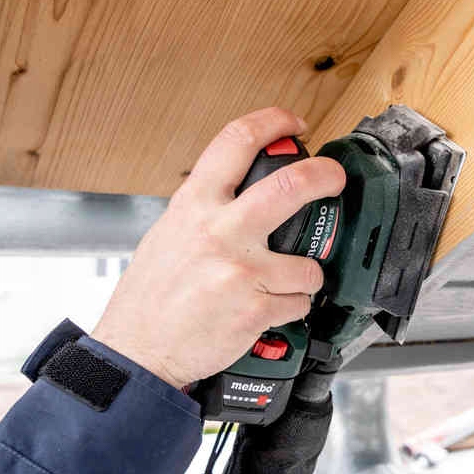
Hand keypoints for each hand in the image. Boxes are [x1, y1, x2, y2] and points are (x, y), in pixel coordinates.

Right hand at [92, 108, 345, 388]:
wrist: (138, 351)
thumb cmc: (150, 297)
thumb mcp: (169, 234)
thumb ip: (207, 210)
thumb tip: (245, 190)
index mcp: (194, 205)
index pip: (236, 142)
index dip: (273, 122)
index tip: (294, 124)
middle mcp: (219, 232)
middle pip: (291, 185)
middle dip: (325, 175)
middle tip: (335, 177)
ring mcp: (240, 271)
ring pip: (309, 263)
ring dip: (307, 275)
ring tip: (285, 283)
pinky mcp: (255, 309)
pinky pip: (299, 302)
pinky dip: (292, 308)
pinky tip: (269, 310)